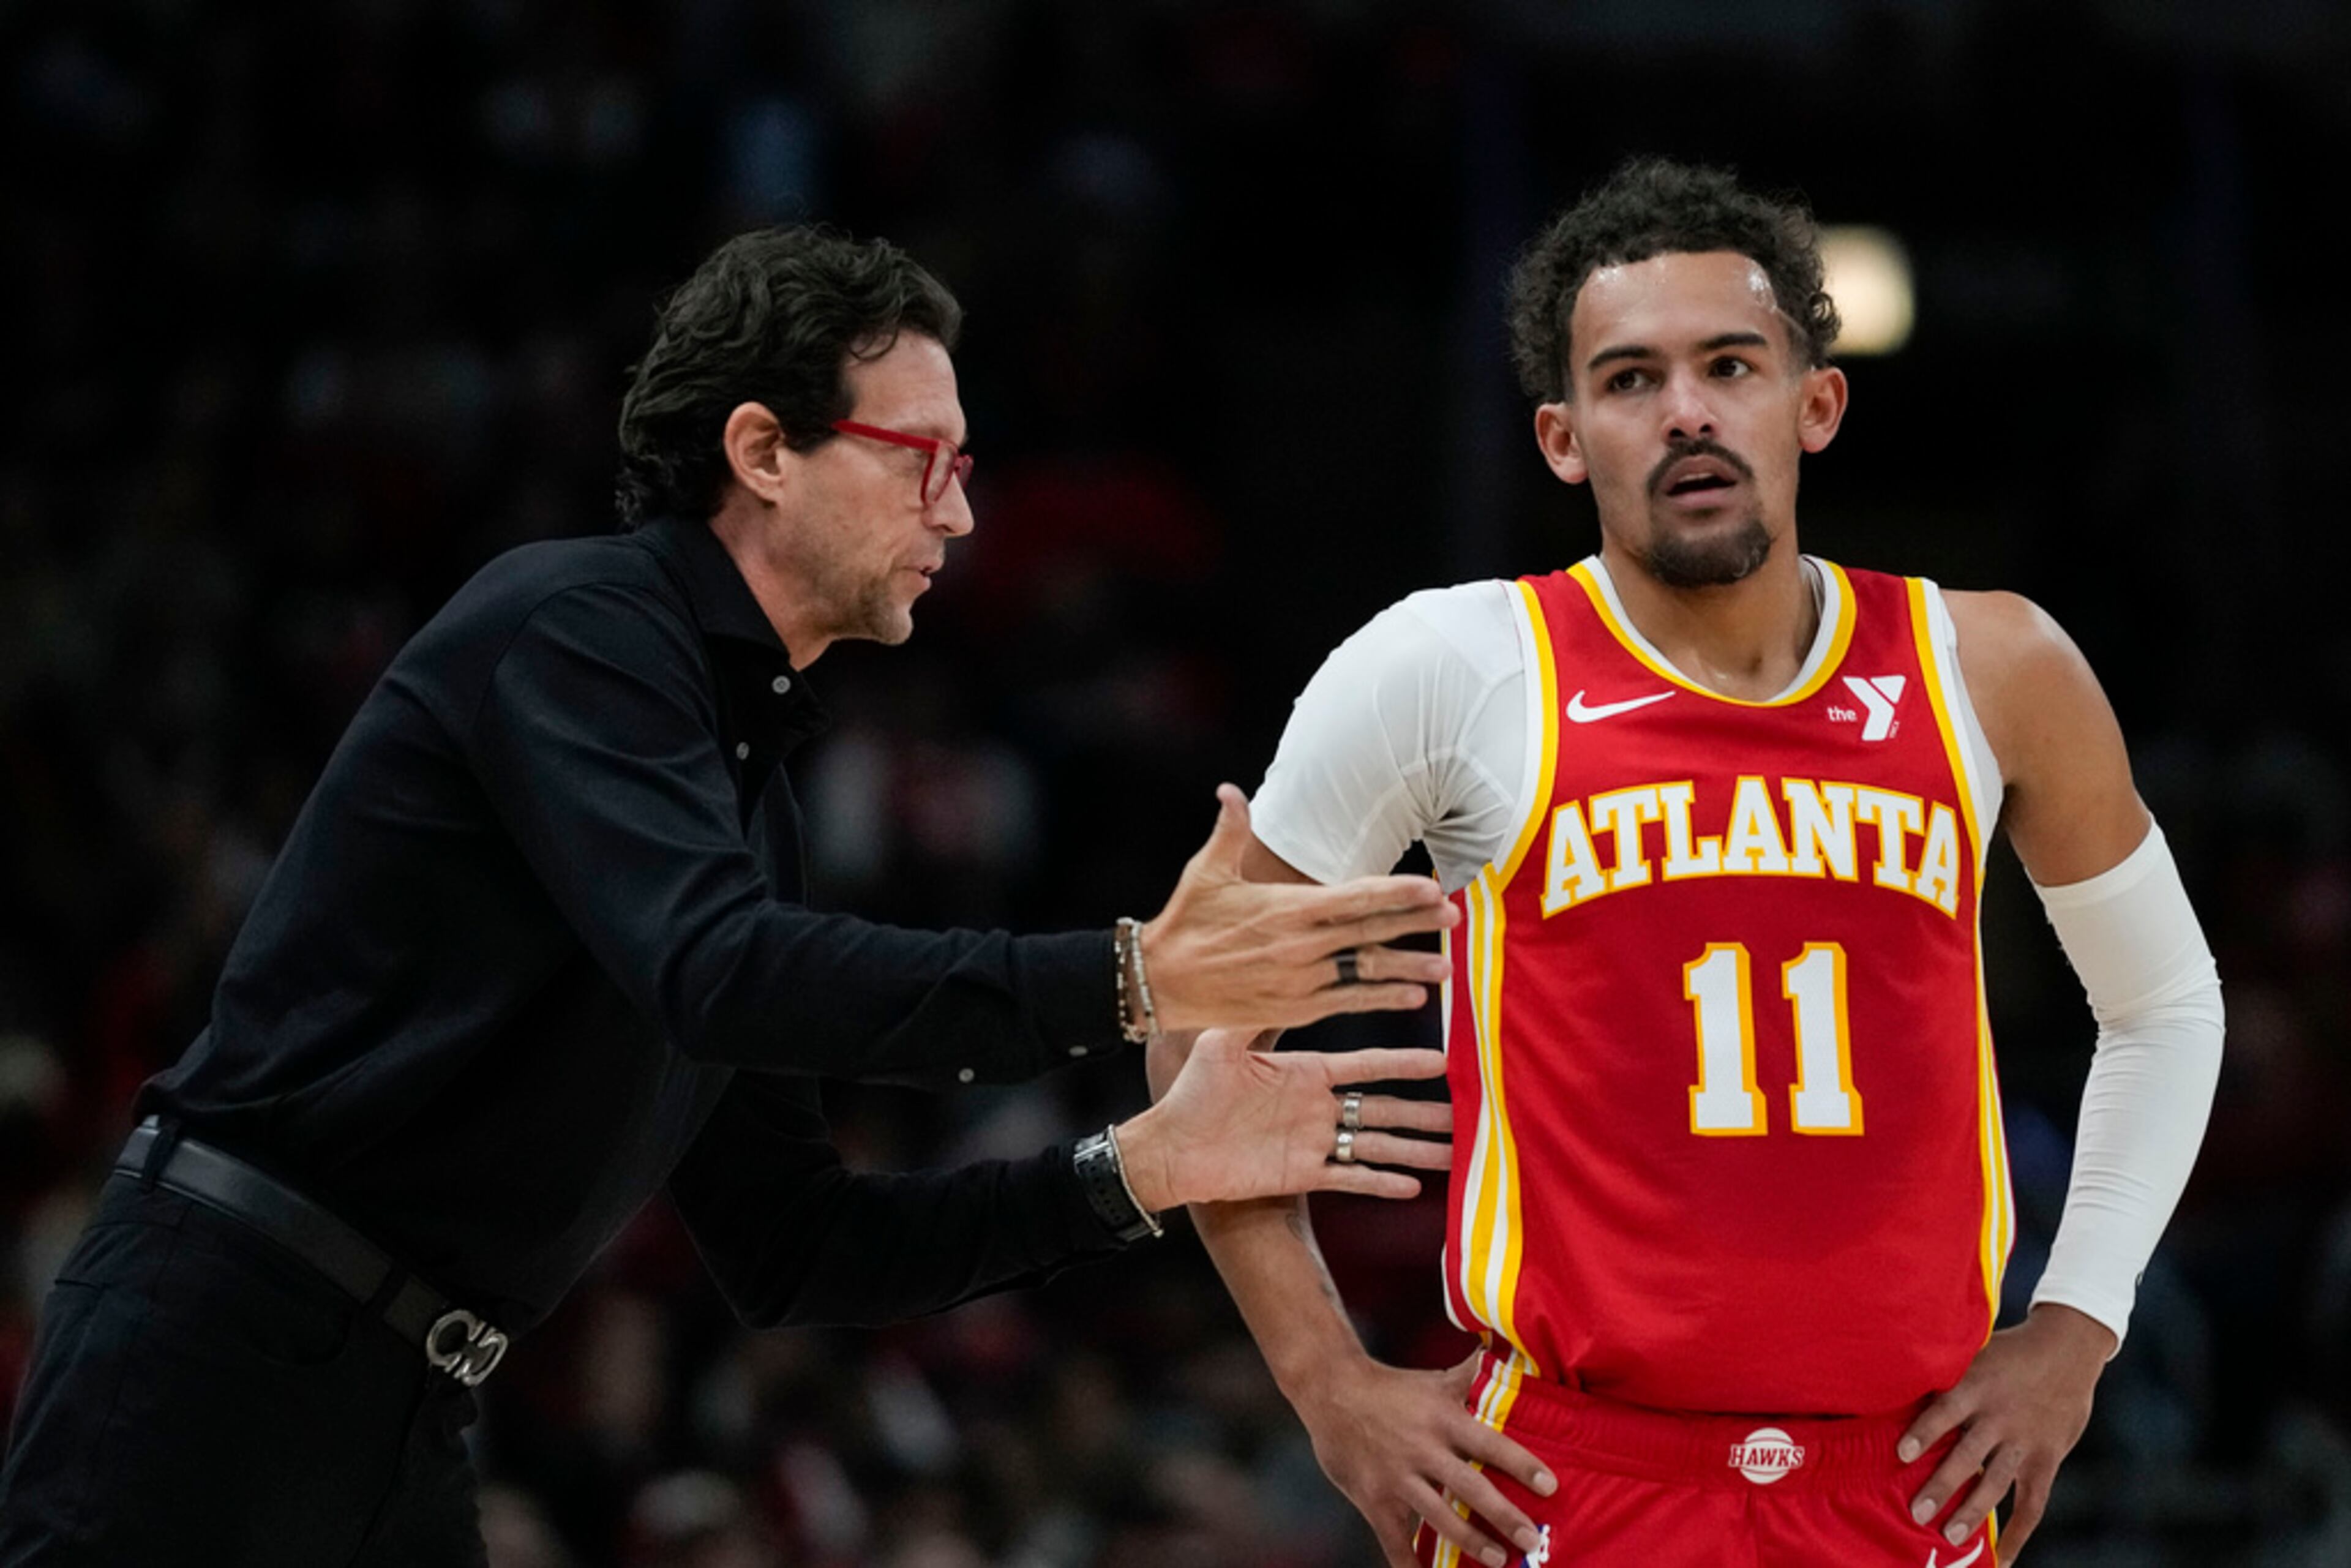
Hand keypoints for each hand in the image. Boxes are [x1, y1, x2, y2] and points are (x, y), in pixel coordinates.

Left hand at [1114, 1029, 1450, 1210]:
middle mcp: (1316, 1107)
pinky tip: (1414, 1187)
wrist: (1172, 1146)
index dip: (1403, 1063)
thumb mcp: (1221, 1043)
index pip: (1366, 1066)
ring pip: (1376, 1146)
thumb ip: (1253, 1014)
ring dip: (1415, 1149)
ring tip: (1455, 1152)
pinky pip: (1349, 1178)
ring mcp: (1312, 1143)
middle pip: (1383, 1108)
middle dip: (1424, 1110)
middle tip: (1467, 1112)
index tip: (1442, 1058)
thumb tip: (1273, 971)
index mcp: (1304, 1073)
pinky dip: (1381, 1183)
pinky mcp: (1301, 1175)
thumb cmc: (1192, 1092)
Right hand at [1140, 786, 1455, 1030]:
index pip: (1354, 898)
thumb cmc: (1185, 923)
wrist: (1159, 982)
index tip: (1431, 889)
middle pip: (1370, 933)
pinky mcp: (1294, 1008)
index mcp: (1286, 909)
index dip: (1396, 893)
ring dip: (1409, 968)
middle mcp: (1300, 946)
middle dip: (1415, 925)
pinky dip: (1381, 998)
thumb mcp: (1206, 872)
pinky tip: (1411, 996)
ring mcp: (1300, 980)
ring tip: (1445, 967)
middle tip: (1455, 918)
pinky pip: (1348, 1002)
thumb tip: (1229, 789)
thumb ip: (1229, 829)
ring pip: (1366, 972)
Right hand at [1295, 1350, 1555, 1567]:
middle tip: (1533, 1540)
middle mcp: (1422, 1449)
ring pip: (1439, 1517)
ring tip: (1500, 1560)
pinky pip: (1395, 1539)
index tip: (1550, 1485)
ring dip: (1471, 1542)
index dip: (1521, 1464)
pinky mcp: (1374, 1498)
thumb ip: (1474, 1378)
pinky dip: (1410, 1563)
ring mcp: (1396, 1477)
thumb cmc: (1393, 1387)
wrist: (1330, 1390)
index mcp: (1442, 1418)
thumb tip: (1513, 1353)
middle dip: (1504, 1516)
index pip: (1490, 1443)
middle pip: (1470, 1487)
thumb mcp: (1435, 1381)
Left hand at [1898, 1303, 2115, 1562]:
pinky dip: (2019, 1531)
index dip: (1924, 1432)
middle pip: (1967, 1456)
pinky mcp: (2048, 1457)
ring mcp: (2025, 1440)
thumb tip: (1894, 1387)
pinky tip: (2003, 1557)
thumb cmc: (2007, 1351)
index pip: (1946, 1411)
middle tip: (1916, 1513)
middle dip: (1942, 1486)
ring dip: (1972, 1511)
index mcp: (1976, 1385)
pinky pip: (2034, 1502)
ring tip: (1950, 1537)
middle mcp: (1999, 1416)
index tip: (1901, 1454)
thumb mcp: (1974, 1353)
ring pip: (1996, 1483)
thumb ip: (1945, 1374)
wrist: (2069, 1347)